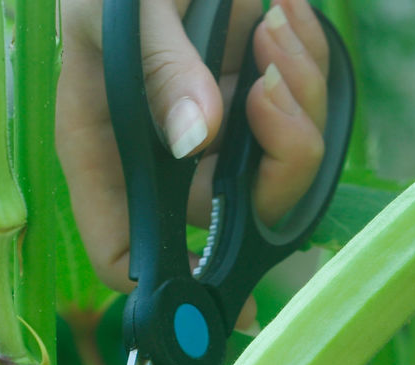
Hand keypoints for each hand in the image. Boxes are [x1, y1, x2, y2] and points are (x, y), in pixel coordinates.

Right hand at [56, 0, 329, 320]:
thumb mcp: (118, 9)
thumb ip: (155, 67)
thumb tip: (196, 137)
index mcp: (107, 154)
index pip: (127, 253)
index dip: (174, 283)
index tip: (225, 286)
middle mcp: (165, 158)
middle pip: (234, 219)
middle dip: (275, 165)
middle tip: (270, 90)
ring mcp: (217, 129)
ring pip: (284, 166)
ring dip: (299, 98)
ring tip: (273, 25)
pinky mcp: (256, 93)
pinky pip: (305, 108)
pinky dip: (308, 61)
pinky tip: (284, 14)